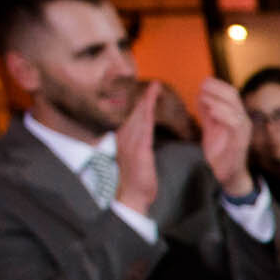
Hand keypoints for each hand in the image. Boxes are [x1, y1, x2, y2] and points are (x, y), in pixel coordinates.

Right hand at [116, 81, 162, 213]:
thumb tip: (145, 137)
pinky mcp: (138, 150)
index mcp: (124, 139)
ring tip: (154, 89)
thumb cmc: (137, 179)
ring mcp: (130, 144)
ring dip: (146, 102)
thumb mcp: (137, 158)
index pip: (134, 117)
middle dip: (145, 97)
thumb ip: (140, 145)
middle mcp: (124, 138)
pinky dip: (147, 115)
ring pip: (139, 117)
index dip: (142, 103)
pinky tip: (151, 106)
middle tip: (155, 83)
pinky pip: (144, 129)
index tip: (151, 91)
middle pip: (135, 113)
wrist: (132, 195)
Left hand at [198, 78, 255, 196]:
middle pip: (233, 95)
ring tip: (203, 97)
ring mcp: (243, 130)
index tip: (202, 83)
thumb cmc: (220, 151)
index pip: (230, 92)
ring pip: (234, 107)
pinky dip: (223, 114)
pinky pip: (235, 123)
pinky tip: (211, 111)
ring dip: (217, 99)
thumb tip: (199, 95)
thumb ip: (207, 113)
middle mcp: (242, 119)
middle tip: (201, 86)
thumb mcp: (211, 128)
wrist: (228, 174)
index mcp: (236, 115)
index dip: (217, 85)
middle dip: (216, 88)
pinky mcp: (240, 141)